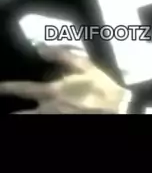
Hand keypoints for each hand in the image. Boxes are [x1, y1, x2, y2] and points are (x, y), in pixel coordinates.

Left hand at [0, 46, 129, 113]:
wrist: (118, 108)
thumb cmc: (101, 86)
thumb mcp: (85, 65)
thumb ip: (61, 55)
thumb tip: (41, 49)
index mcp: (53, 91)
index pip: (23, 89)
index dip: (7, 88)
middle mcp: (49, 108)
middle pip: (23, 114)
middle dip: (13, 113)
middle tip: (6, 111)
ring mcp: (55, 118)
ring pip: (32, 120)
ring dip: (22, 118)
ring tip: (15, 116)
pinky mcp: (62, 123)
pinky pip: (43, 122)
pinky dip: (38, 118)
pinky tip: (40, 115)